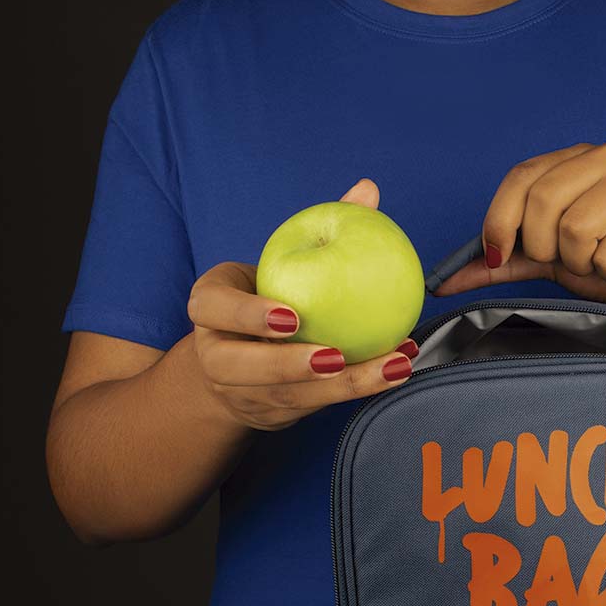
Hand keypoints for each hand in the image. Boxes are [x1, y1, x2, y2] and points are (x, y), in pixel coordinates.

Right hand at [187, 179, 417, 431]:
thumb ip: (316, 229)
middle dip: (290, 366)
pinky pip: (318, 407)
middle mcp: (217, 356)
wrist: (235, 359)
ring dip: (344, 386)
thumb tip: (367, 190)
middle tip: (337, 358)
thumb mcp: (276, 263)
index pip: (216, 310)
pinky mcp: (274, 415)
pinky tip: (397, 369)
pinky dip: (359, 390)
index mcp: (208, 310)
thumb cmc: (263, 297)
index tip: (291, 317)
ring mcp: (242, 393)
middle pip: (244, 369)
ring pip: (289, 397)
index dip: (248, 316)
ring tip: (391, 366)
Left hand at [437, 141, 605, 321]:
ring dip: (584, 264)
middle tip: (571, 261)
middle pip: (543, 204)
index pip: (521, 177)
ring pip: (576, 230)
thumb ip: (500, 263)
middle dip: (547, 249)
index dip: (499, 221)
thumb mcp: (548, 260)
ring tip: (604, 263)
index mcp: (579, 158)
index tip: (498, 255)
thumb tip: (444, 282)